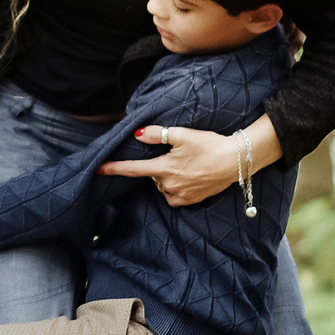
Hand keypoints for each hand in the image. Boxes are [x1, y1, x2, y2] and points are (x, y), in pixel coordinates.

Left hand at [96, 120, 277, 207]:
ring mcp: (182, 194)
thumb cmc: (210, 144)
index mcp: (164, 168)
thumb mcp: (182, 134)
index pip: (133, 168)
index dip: (114, 168)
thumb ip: (156, 135)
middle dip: (157, 167)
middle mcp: (170, 184)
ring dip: (167, 178)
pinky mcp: (192, 200)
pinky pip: (175, 197)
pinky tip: (188, 179)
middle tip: (176, 155)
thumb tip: (137, 134)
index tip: (97, 169)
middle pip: (152, 176)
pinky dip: (175, 189)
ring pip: (163, 187)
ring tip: (186, 165)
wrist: (237, 160)